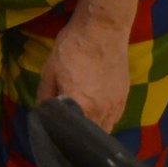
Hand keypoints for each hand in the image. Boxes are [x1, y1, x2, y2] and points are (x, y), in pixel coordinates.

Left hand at [36, 9, 130, 131]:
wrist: (102, 29)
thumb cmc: (72, 47)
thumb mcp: (50, 70)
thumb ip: (45, 96)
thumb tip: (42, 113)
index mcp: (82, 107)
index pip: (72, 136)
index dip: (62, 138)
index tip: (55, 134)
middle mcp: (102, 113)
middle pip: (90, 138)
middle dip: (79, 137)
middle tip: (68, 129)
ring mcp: (117, 106)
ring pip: (105, 130)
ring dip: (93, 130)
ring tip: (82, 121)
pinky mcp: (125, 98)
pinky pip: (114, 118)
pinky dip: (104, 119)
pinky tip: (95, 110)